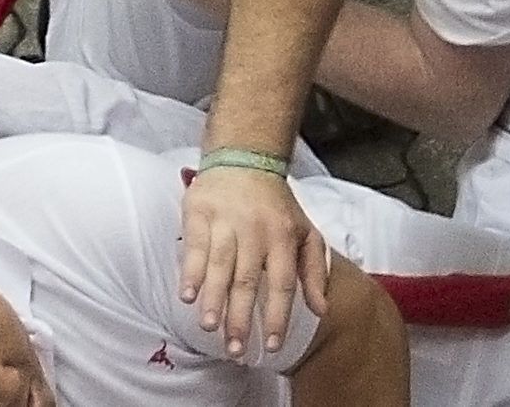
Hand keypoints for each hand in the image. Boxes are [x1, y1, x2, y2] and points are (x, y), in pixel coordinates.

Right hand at [179, 164, 329, 356]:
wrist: (245, 159)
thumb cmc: (277, 205)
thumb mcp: (306, 233)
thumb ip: (315, 272)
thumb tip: (321, 310)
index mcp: (284, 237)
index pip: (282, 283)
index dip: (278, 316)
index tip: (273, 346)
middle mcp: (255, 231)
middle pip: (248, 281)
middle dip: (241, 318)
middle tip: (235, 350)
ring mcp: (225, 221)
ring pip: (220, 266)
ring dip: (214, 299)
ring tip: (210, 327)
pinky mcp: (199, 212)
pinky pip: (194, 246)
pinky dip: (190, 272)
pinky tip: (187, 295)